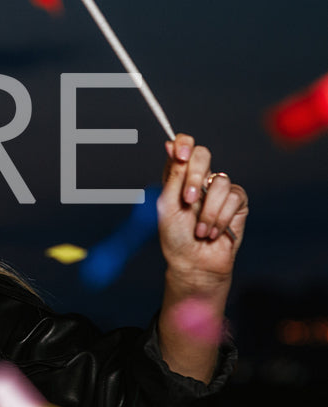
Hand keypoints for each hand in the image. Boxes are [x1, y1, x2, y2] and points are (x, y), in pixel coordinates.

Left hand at [158, 134, 247, 287]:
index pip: (183, 146)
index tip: (181, 155)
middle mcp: (199, 179)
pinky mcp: (238, 203)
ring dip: (208, 210)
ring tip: (199, 230)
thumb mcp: (167, 205)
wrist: (194, 263)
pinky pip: (234, 198)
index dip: (184, 144)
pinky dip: (221, 218)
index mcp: (177, 176)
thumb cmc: (175, 236)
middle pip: (204, 155)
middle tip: (188, 199)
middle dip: (196, 176)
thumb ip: (173, 175)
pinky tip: (213, 232)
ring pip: (220, 180)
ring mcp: (219, 190)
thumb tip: (170, 144)